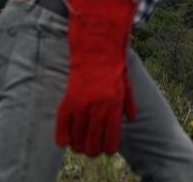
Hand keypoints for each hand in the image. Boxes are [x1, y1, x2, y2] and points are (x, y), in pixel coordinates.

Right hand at [54, 0, 137, 155]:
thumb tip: (130, 118)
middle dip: (92, 149)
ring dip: (78, 145)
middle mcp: (99, 107)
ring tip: (78, 146)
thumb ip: (128, 102)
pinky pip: (62, 124)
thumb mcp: (125, 81)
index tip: (105, 149)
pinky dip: (62, 135)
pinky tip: (64, 141)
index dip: (108, 148)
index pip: (111, 139)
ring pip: (78, 137)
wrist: (96, 41)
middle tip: (91, 150)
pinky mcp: (68, 97)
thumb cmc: (113, 60)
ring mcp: (83, 104)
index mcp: (114, 105)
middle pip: (93, 143)